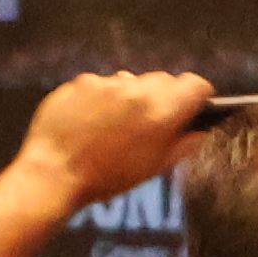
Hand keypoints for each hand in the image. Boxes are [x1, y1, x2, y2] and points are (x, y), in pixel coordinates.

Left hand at [20, 71, 211, 201]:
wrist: (55, 173)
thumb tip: (203, 131)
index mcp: (161, 111)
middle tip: (150, 123)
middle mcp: (136, 90)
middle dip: (163, 97)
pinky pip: (102, 84)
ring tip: (114, 126)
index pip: (195, 84)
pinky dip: (102, 99)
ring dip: (131, 97)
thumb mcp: (156, 167)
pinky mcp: (81, 82)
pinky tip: (91, 122)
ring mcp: (106, 83)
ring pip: (132, 81)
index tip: (192, 107)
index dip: (197, 96)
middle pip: (164, 79)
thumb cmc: (107, 177)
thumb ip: (186, 144)